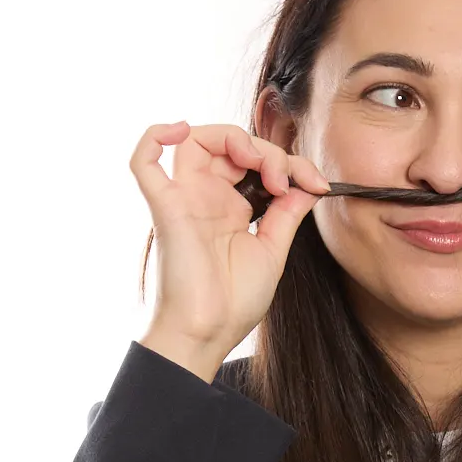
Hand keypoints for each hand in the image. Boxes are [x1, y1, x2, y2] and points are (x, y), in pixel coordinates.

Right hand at [130, 121, 329, 356]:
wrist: (208, 333)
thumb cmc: (233, 303)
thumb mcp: (273, 250)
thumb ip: (287, 214)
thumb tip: (306, 184)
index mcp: (232, 208)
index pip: (257, 163)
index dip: (292, 164)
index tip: (318, 185)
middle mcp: (206, 198)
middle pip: (230, 145)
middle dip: (267, 151)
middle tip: (285, 181)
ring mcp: (184, 200)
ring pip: (195, 140)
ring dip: (231, 137)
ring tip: (258, 163)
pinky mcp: (165, 208)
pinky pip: (143, 163)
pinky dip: (154, 136)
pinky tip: (180, 128)